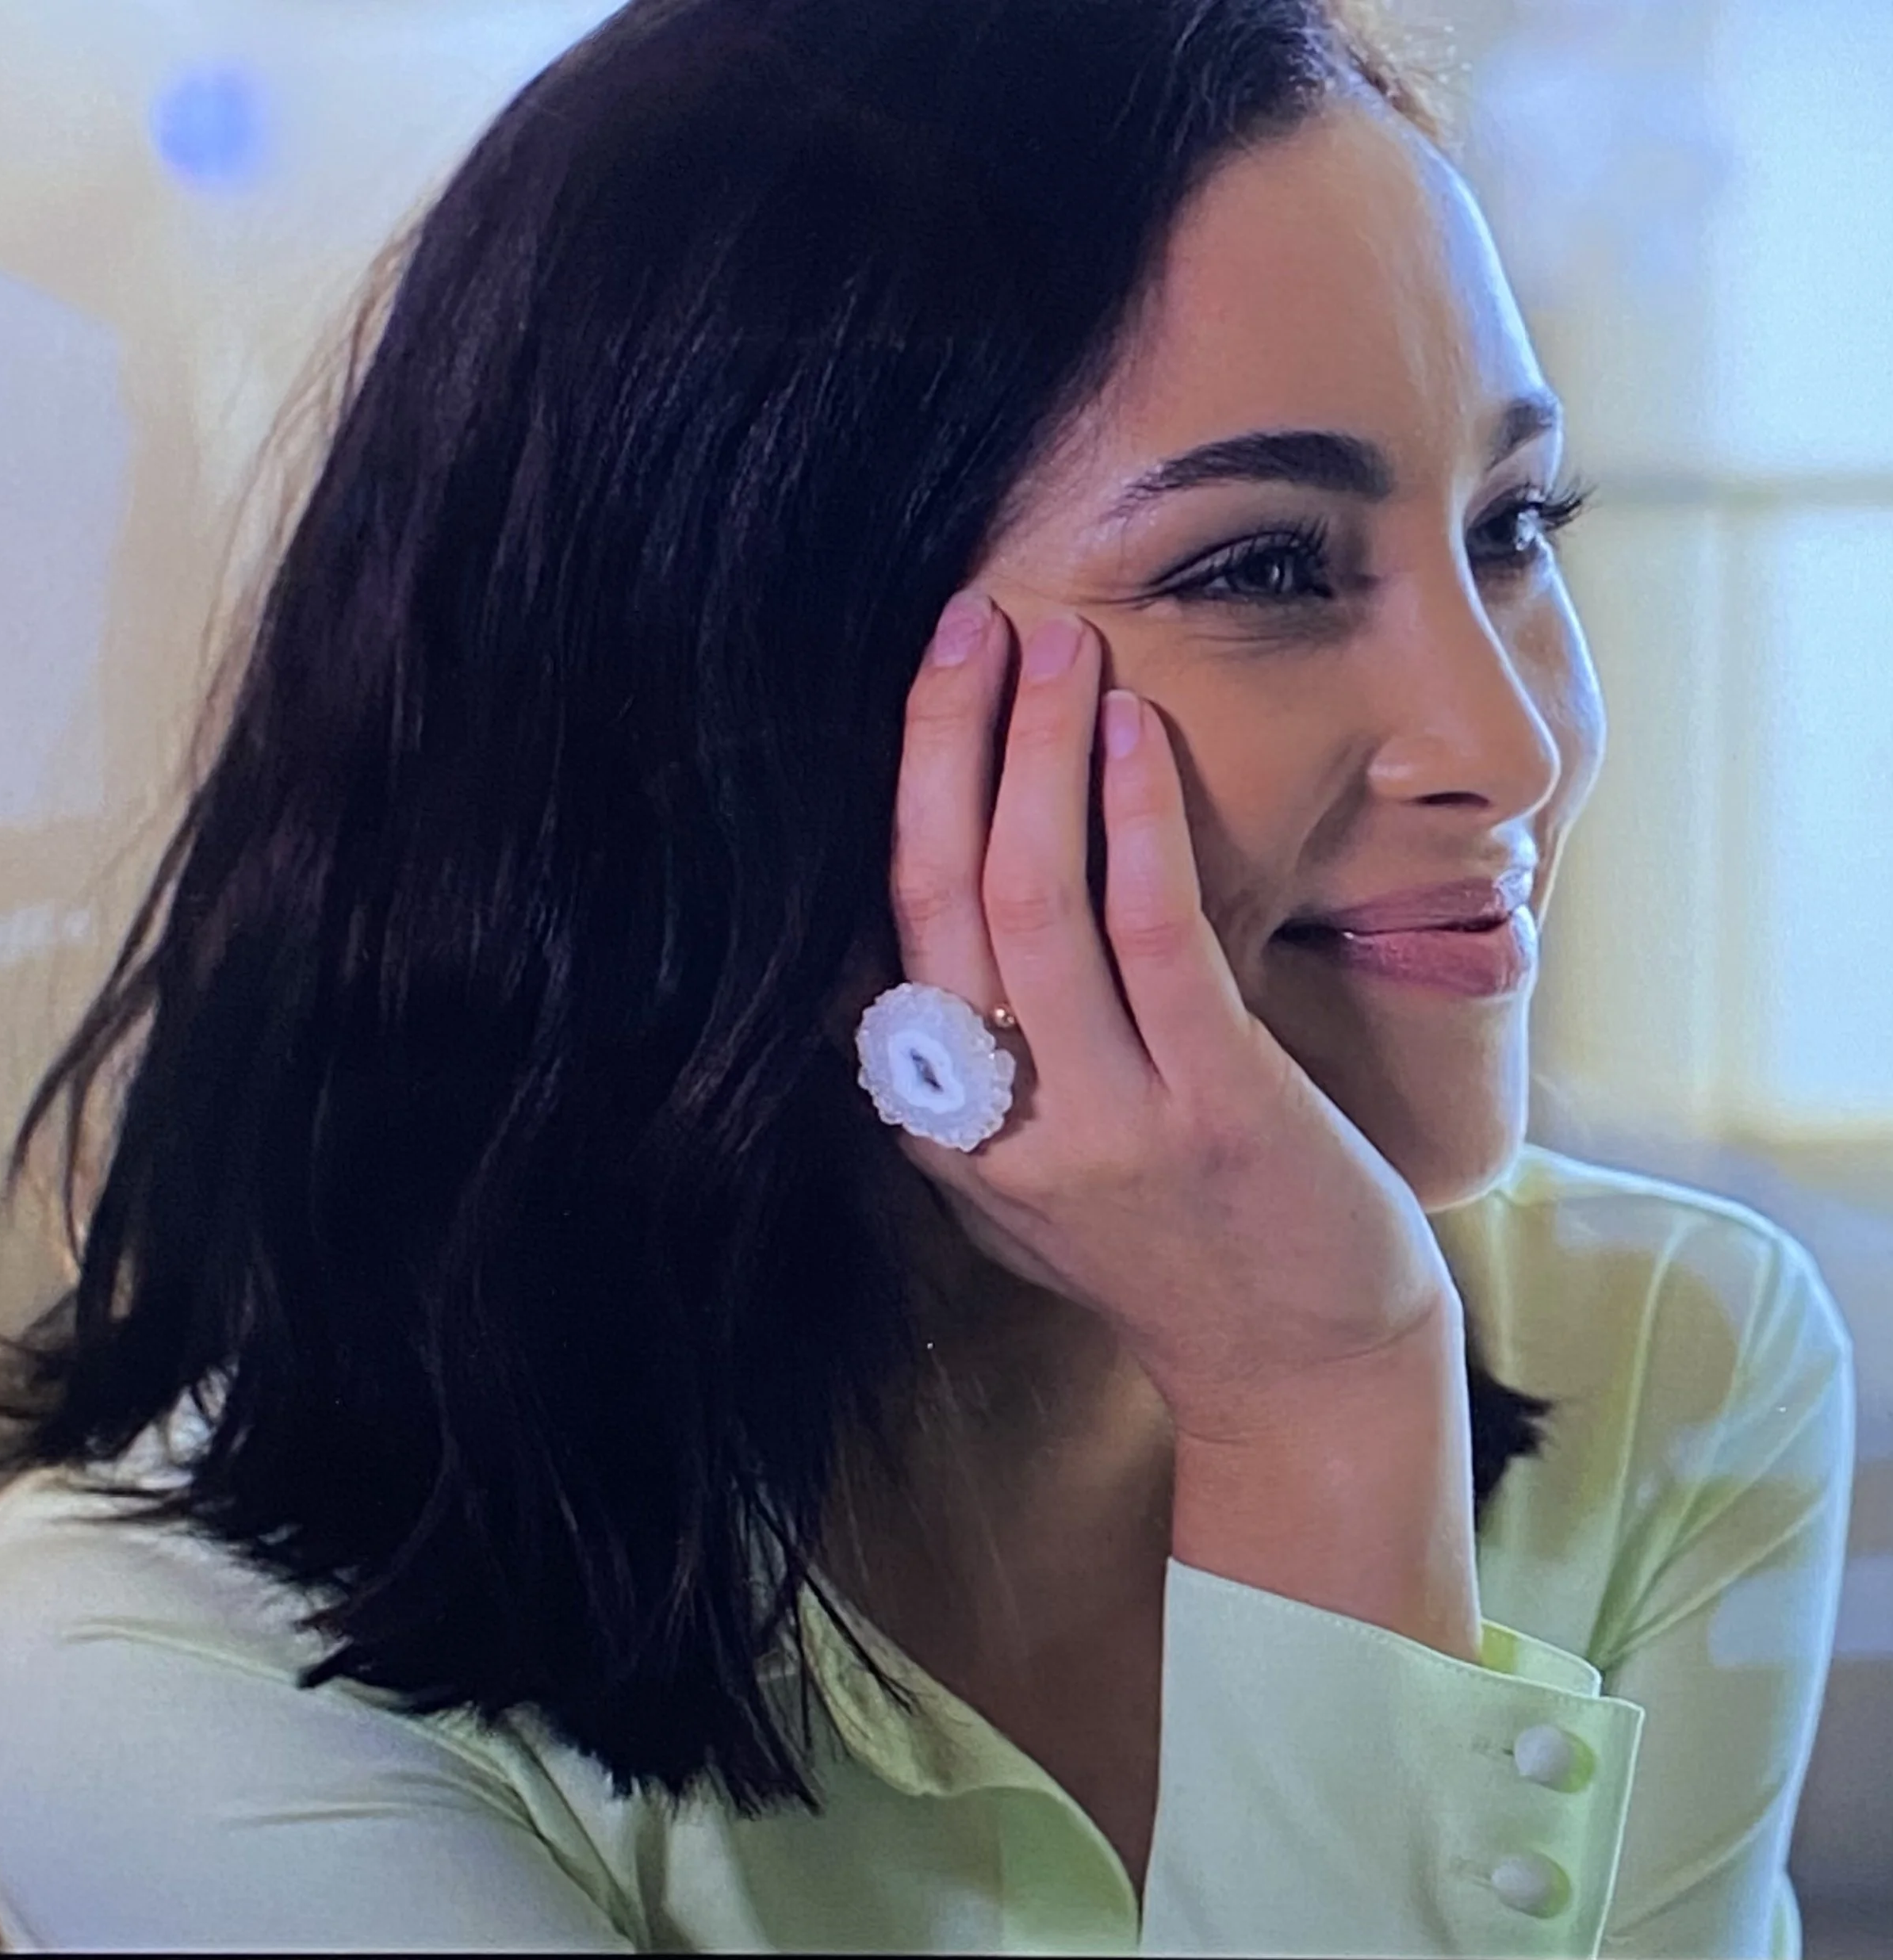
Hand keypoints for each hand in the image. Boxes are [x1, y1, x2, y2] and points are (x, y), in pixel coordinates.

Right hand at [883, 592, 1463, 1443]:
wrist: (1298, 1368)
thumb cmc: (1169, 1251)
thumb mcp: (1025, 1177)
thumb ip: (962, 1073)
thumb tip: (922, 934)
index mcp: (941, 1131)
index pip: (887, 929)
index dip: (900, 791)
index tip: (929, 684)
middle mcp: (998, 1125)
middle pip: (938, 894)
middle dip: (946, 739)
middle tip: (971, 619)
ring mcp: (1104, 1122)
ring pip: (1031, 900)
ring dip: (1036, 752)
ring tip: (1054, 647)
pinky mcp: (1212, 1108)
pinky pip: (1150, 936)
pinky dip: (1132, 819)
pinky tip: (1133, 731)